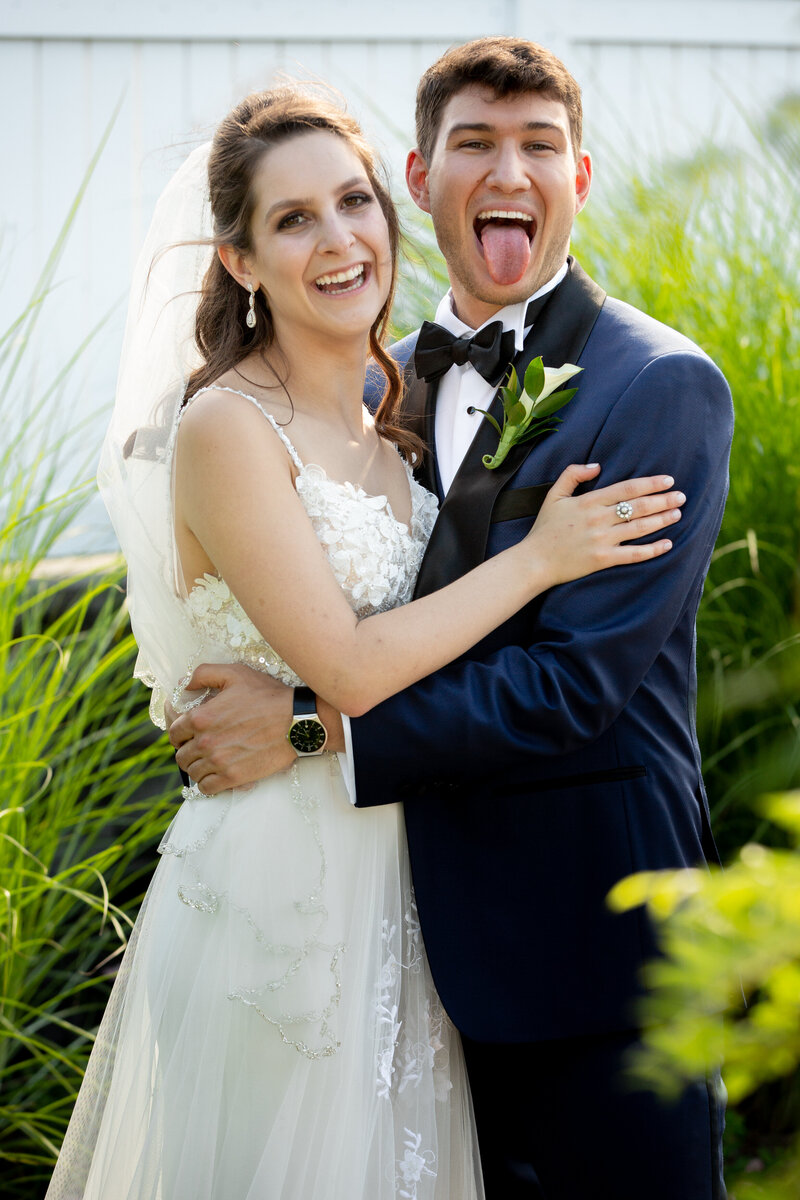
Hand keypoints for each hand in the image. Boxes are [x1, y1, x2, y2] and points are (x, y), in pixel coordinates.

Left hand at [168, 663, 295, 794]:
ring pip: (193, 773)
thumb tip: (184, 686)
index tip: (188, 736)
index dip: (179, 734)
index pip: (174, 733)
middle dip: (188, 752)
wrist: (297, 720)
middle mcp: (206, 741)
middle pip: (181, 756)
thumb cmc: (268, 695)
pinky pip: (207, 788)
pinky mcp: (233, 777)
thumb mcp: (235, 673)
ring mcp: (219, 761)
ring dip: (198, 768)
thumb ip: (204, 674)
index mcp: (201, 717)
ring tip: (209, 762)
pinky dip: (208, 784)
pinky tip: (216, 775)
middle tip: (200, 749)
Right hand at [526, 464, 684, 585]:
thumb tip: (597, 466)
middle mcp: (599, 519)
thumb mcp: (553, 495)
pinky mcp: (603, 560)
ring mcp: (602, 540)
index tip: (668, 480)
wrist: (534, 561)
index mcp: (589, 502)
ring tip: (678, 514)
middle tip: (681, 496)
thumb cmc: (545, 528)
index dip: (650, 483)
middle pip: (639, 506)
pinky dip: (653, 549)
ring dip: (662, 520)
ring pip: (640, 528)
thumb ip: (573, 475)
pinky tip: (668, 544)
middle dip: (663, 500)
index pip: (627, 488)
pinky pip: (634, 554)